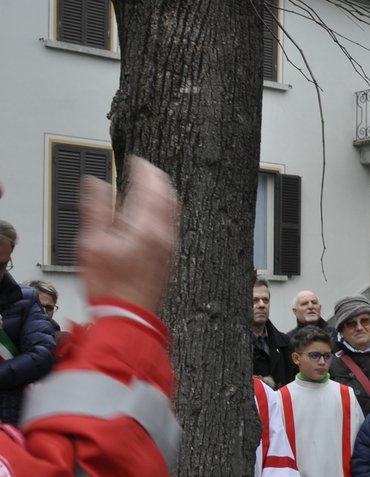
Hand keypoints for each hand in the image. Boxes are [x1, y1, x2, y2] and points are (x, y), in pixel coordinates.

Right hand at [77, 157, 178, 313]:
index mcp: (146, 226)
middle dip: (155, 179)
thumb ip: (95, 209)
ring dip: (161, 194)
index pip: (152, 186)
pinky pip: (170, 225)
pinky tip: (149, 215)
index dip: (143, 169)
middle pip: (167, 196)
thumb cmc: (109, 286)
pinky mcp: (169, 258)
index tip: (136, 161)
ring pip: (172, 210)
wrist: (128, 315)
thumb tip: (95, 183)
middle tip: (143, 170)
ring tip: (147, 187)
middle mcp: (164, 235)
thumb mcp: (90, 243)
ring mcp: (169, 247)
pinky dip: (162, 211)